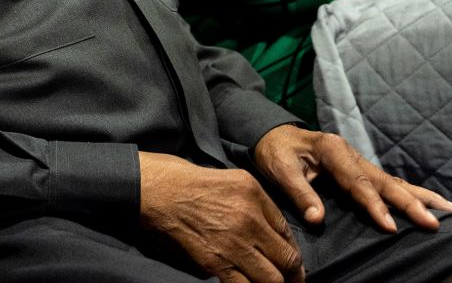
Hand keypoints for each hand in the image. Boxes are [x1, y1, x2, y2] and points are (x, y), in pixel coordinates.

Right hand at [139, 152, 304, 282]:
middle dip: (294, 277)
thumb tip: (277, 235)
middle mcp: (248, 220)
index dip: (294, 255)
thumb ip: (260, 205)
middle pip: (287, 261)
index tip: (295, 267)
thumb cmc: (190, 181)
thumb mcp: (234, 179)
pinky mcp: (213, 263)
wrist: (156, 191)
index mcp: (254, 196)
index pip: (288, 235)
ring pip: (270, 280)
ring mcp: (231, 244)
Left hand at [252, 125, 451, 233]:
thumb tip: (317, 218)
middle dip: (410, 203)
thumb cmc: (276, 152)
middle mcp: (352, 154)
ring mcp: (360, 161)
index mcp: (333, 150)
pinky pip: (391, 183)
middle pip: (385, 181)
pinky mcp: (363, 170)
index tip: (390, 226)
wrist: (274, 135)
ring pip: (395, 181)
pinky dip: (413, 194)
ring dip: (422, 198)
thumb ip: (299, 192)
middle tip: (433, 223)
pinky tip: (432, 205)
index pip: (358, 182)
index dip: (375, 205)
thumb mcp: (280, 169)